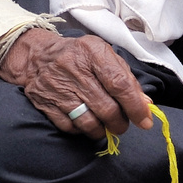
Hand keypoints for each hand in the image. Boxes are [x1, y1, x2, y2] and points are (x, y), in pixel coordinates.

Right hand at [0, 28, 154, 139]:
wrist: (37, 56)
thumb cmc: (78, 55)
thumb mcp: (104, 54)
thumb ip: (126, 77)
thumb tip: (145, 104)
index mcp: (93, 52)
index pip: (120, 84)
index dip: (135, 106)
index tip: (145, 121)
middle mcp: (74, 69)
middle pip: (106, 108)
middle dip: (120, 123)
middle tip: (122, 124)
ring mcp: (58, 88)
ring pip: (88, 122)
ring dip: (102, 130)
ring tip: (105, 125)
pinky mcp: (45, 103)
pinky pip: (70, 127)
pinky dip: (82, 130)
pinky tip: (86, 122)